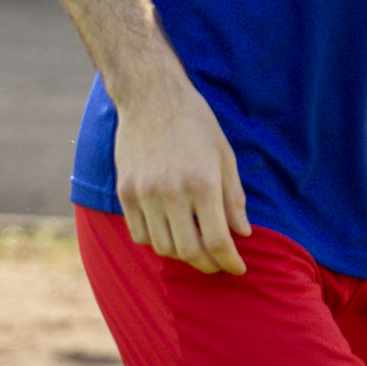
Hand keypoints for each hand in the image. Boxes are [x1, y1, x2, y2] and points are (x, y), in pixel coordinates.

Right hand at [114, 69, 252, 274]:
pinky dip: (156, 242)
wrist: (151, 97)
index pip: (217, 240)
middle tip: (218, 263)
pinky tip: (169, 233)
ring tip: (195, 248)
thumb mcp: (224, 155)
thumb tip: (241, 233)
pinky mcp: (124, 192)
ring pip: (162, 247)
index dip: (229, 261)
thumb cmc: (195, 123)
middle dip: (207, 264)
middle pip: (188, 251)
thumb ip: (233, 198)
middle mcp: (172, 192)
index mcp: (203, 182)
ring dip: (181, 255)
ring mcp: (144, 193)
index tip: (238, 269)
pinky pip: (139, 234)